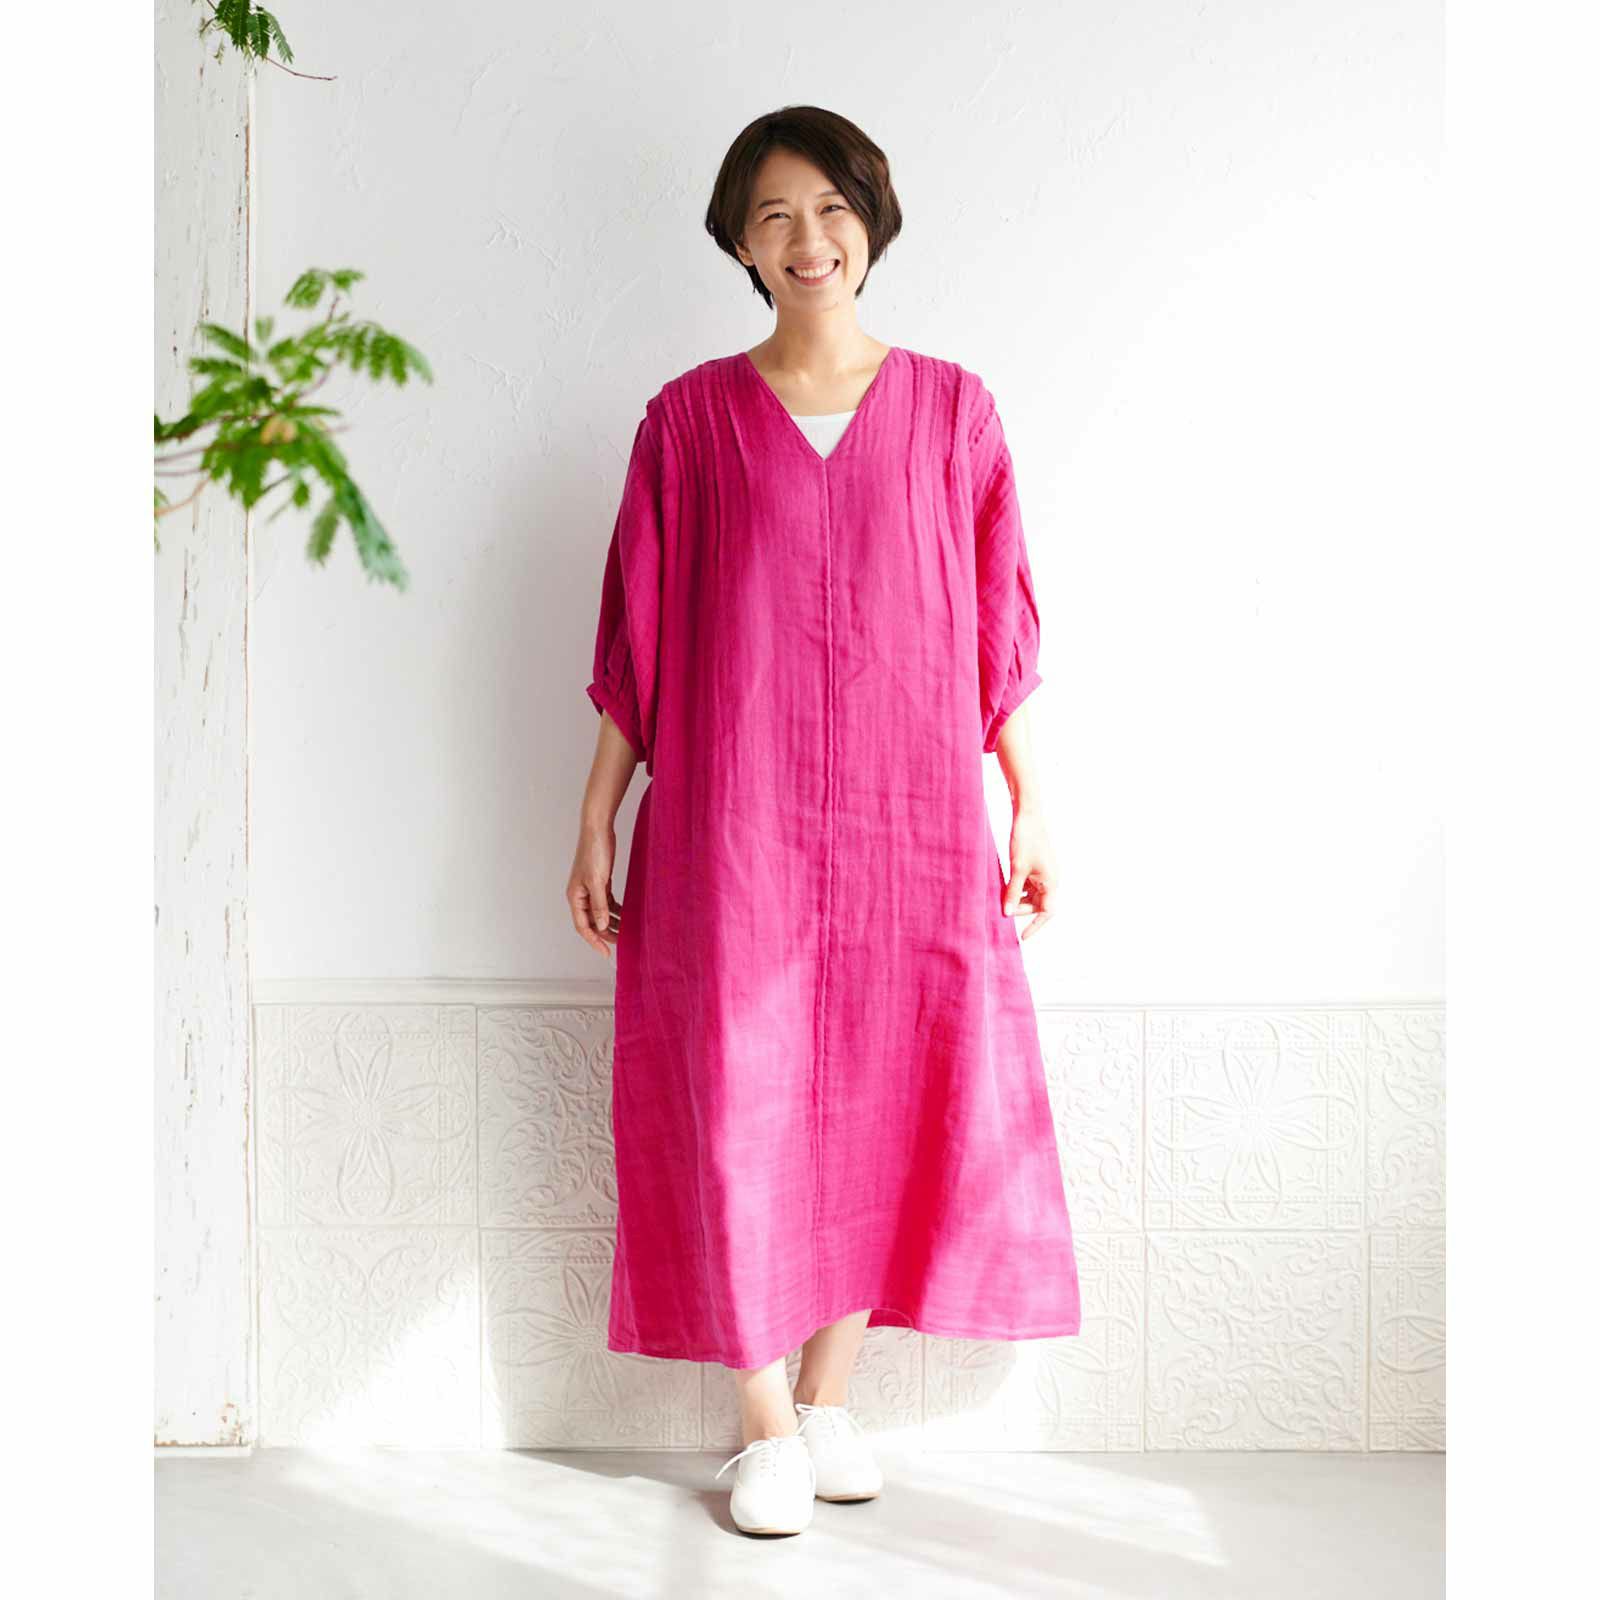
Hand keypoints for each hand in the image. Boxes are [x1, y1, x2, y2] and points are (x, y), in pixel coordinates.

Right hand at [567, 824, 622, 958]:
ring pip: (600, 912)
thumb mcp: (598, 881)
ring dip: (612, 922)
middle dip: (605, 934)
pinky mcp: (600, 881)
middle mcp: (580, 894)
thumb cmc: (594, 852)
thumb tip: (602, 926)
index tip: (607, 953)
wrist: (598, 829)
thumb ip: (599, 905)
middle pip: (592, 922)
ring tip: (627, 931)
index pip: (583, 926)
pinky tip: (627, 914)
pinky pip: (607, 902)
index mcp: (575, 896)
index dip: (594, 941)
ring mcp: (590, 888)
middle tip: (622, 943)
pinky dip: (616, 910)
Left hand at [1002, 808, 1056, 939]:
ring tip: (1001, 898)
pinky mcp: (1037, 865)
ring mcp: (1044, 872)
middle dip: (1021, 909)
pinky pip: (1029, 883)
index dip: (1036, 926)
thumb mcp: (1016, 869)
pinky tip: (1004, 886)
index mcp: (1051, 882)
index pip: (1047, 912)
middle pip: (1037, 904)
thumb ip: (1012, 892)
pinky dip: (1017, 888)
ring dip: (1018, 898)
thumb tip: (1007, 913)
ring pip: (1032, 894)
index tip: (1023, 937)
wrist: (1028, 814)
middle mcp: (1051, 879)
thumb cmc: (1025, 840)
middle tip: (1002, 909)